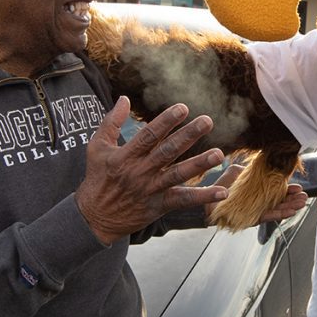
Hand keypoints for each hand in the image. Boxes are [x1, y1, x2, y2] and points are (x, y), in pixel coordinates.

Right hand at [76, 96, 227, 243]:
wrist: (94, 217)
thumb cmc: (97, 178)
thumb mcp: (97, 148)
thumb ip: (110, 122)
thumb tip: (124, 98)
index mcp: (125, 156)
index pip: (149, 136)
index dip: (166, 121)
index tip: (183, 108)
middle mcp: (139, 172)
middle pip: (167, 151)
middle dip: (188, 136)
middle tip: (207, 121)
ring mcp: (150, 190)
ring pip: (177, 175)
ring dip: (199, 164)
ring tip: (218, 154)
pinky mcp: (158, 206)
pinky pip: (183, 200)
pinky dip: (202, 197)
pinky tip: (222, 192)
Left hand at [208, 163, 308, 223]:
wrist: (205, 202)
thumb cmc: (218, 188)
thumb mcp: (236, 172)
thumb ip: (249, 170)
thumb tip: (263, 166)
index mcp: (255, 190)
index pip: (274, 189)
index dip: (287, 188)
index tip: (298, 186)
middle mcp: (257, 201)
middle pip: (279, 200)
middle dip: (292, 198)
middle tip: (304, 196)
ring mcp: (255, 211)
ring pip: (276, 209)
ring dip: (290, 206)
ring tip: (301, 203)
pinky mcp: (250, 219)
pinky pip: (267, 216)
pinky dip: (279, 214)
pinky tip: (290, 212)